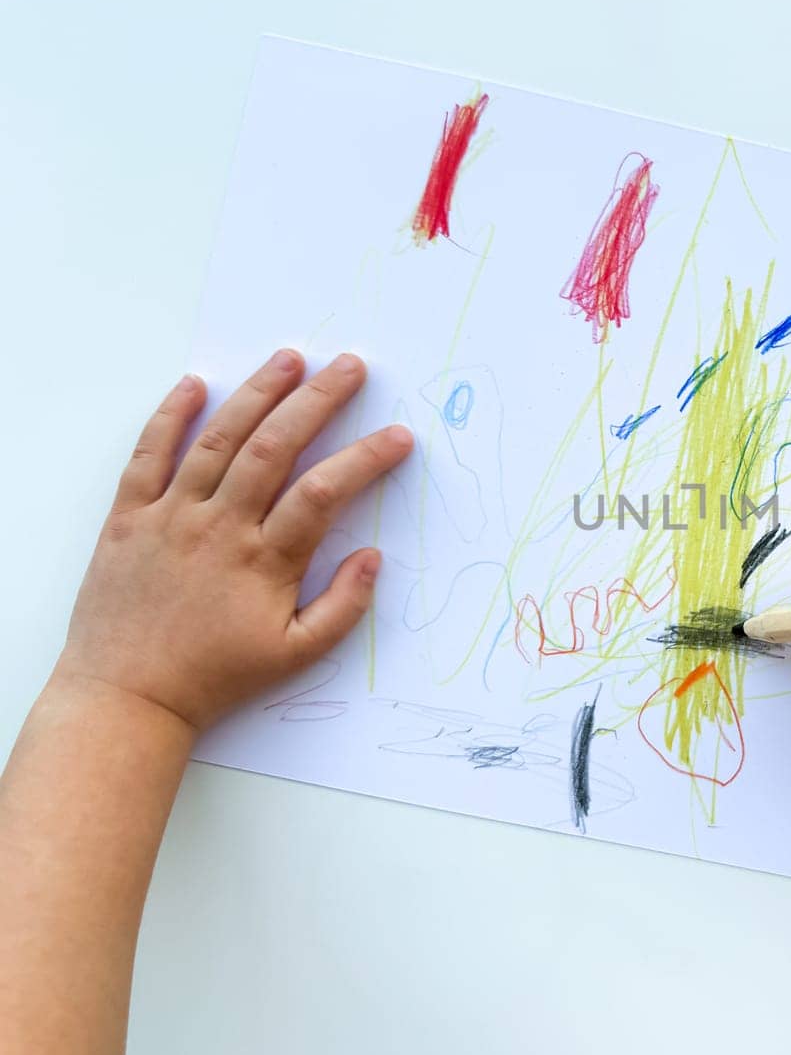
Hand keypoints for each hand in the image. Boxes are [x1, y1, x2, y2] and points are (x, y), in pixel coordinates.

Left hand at [52, 349, 412, 732]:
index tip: (398, 437)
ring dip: (256, 394)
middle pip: (274, 447)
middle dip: (318, 400)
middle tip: (350, 367)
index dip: (364, 459)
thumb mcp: (295, 656)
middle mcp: (218, 528)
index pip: (323, 493)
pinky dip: (170, 415)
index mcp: (263, 562)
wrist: (127, 696)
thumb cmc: (215, 677)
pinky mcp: (128, 517)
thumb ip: (343, 607)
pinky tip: (195, 385)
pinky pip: (148, 455)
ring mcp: (170, 517)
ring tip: (289, 358)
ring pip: (218, 439)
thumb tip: (374, 557)